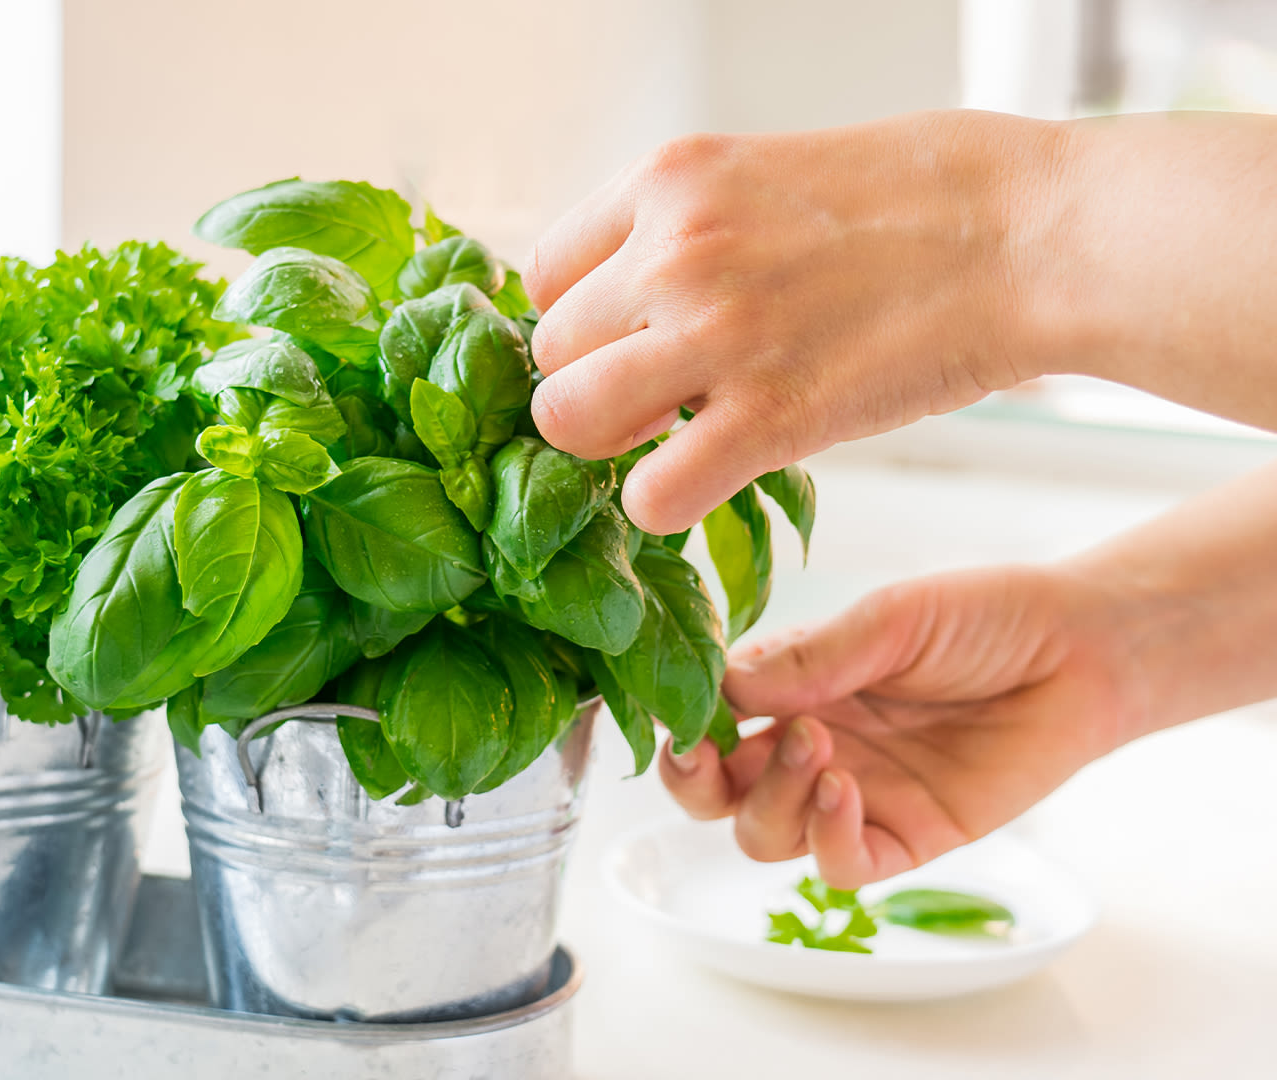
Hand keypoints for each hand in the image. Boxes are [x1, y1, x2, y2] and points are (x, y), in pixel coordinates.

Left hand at [523, 110, 1066, 534]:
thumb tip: (628, 296)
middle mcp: (672, 252)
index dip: (580, 323)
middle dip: (592, 385)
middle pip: (549, 355)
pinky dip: (664, 504)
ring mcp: (714, 334)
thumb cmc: (921, 199)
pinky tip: (709, 481)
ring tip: (670, 439)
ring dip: (608, 446)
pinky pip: (650, 493)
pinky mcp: (769, 417)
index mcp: (668, 180)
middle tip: (657, 399)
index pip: (544, 275)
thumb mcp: (768, 171)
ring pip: (566, 421)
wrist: (1031, 234)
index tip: (625, 343)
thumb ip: (687, 228)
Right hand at [657, 565, 1148, 888]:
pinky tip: (843, 791)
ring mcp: (856, 796)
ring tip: (815, 746)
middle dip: (694, 780)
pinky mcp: (908, 837)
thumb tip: (723, 684)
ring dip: (770, 798)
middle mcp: (809, 745)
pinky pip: (839, 866)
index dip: (681, 721)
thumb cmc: (984, 618)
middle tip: (707, 750)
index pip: (706, 718)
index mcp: (791, 687)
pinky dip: (824, 838)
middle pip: (715, 793)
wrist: (1083, 651)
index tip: (679, 709)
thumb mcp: (889, 619)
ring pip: (764, 834)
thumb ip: (809, 656)